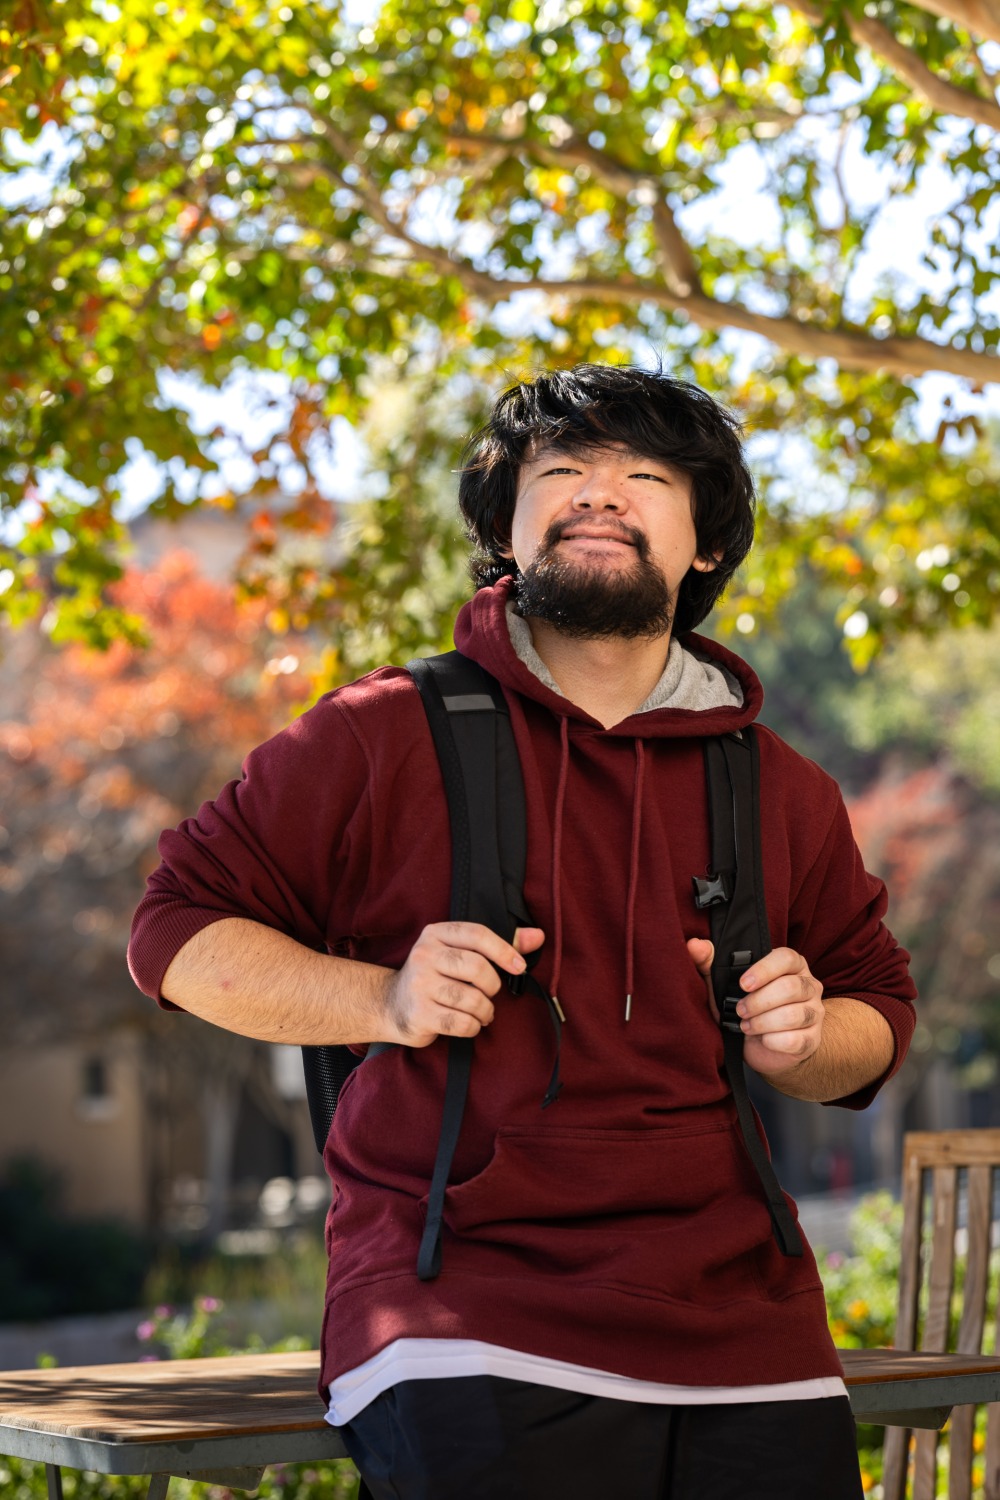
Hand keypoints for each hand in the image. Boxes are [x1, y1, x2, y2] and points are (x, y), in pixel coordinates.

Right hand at [379, 922, 544, 1046]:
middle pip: (477, 968)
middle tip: (490, 993)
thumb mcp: (459, 952)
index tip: (519, 967)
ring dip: (485, 1010)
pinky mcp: (420, 1014)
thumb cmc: (435, 976)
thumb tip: (538, 936)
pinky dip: (473, 1026)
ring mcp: (420, 986)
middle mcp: (424, 956)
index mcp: (435, 934)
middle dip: (492, 985)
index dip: (504, 950)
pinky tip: (469, 1023)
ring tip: (481, 1012)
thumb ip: (499, 944)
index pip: (477, 935)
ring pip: (473, 999)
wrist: (391, 1004)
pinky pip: (463, 1024)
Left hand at [686, 938, 824, 1077]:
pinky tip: (762, 1039)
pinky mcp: (812, 1039)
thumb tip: (695, 945)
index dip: (764, 970)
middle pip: (791, 988)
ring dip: (763, 1022)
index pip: (786, 958)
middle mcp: (808, 985)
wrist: (763, 1047)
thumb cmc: (744, 1009)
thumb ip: (710, 963)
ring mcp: (814, 1012)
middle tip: (740, 1010)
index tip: (743, 984)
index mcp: (791, 965)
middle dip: (759, 1002)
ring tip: (747, 1026)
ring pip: (793, 1015)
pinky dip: (772, 1042)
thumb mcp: (724, 986)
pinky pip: (795, 1040)